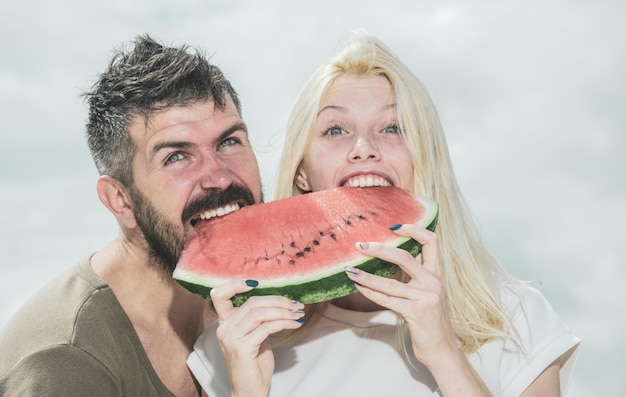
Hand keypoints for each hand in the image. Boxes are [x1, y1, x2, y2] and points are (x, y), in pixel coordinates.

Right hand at [210, 280, 304, 396]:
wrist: (250, 391)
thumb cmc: (254, 364)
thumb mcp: (254, 336)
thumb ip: (257, 319)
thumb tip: (280, 300)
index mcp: (224, 323)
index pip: (220, 295)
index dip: (236, 284)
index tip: (258, 282)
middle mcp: (224, 328)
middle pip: (252, 302)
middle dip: (277, 300)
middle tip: (295, 303)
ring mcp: (231, 338)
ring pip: (259, 313)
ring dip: (283, 311)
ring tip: (297, 312)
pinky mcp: (242, 348)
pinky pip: (267, 327)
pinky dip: (284, 322)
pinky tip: (295, 324)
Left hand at [347, 224, 455, 365]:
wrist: (441, 349)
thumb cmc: (428, 320)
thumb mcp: (425, 293)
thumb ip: (413, 275)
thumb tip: (387, 257)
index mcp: (436, 274)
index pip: (431, 241)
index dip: (414, 229)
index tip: (393, 226)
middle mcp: (433, 282)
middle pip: (405, 257)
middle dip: (380, 249)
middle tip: (360, 245)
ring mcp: (426, 297)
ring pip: (390, 282)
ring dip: (366, 275)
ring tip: (349, 270)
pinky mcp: (417, 313)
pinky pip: (388, 300)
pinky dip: (370, 292)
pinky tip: (358, 287)